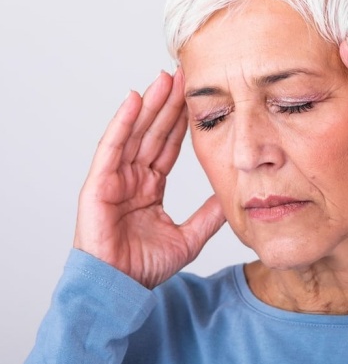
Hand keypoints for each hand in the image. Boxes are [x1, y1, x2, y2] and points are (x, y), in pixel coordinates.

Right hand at [73, 70, 224, 287]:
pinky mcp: (99, 184)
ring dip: (150, 105)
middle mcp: (133, 178)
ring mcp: (115, 179)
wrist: (120, 288)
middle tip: (184, 75)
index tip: (197, 97)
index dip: (182, 122)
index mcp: (151, 187)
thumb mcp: (189, 237)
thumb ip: (209, 215)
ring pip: (135, 134)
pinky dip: (122, 123)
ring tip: (165, 78)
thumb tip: (232, 196)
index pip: (169, 146)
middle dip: (169, 104)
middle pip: (154, 133)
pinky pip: (112, 148)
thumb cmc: (145, 267)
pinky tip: (135, 100)